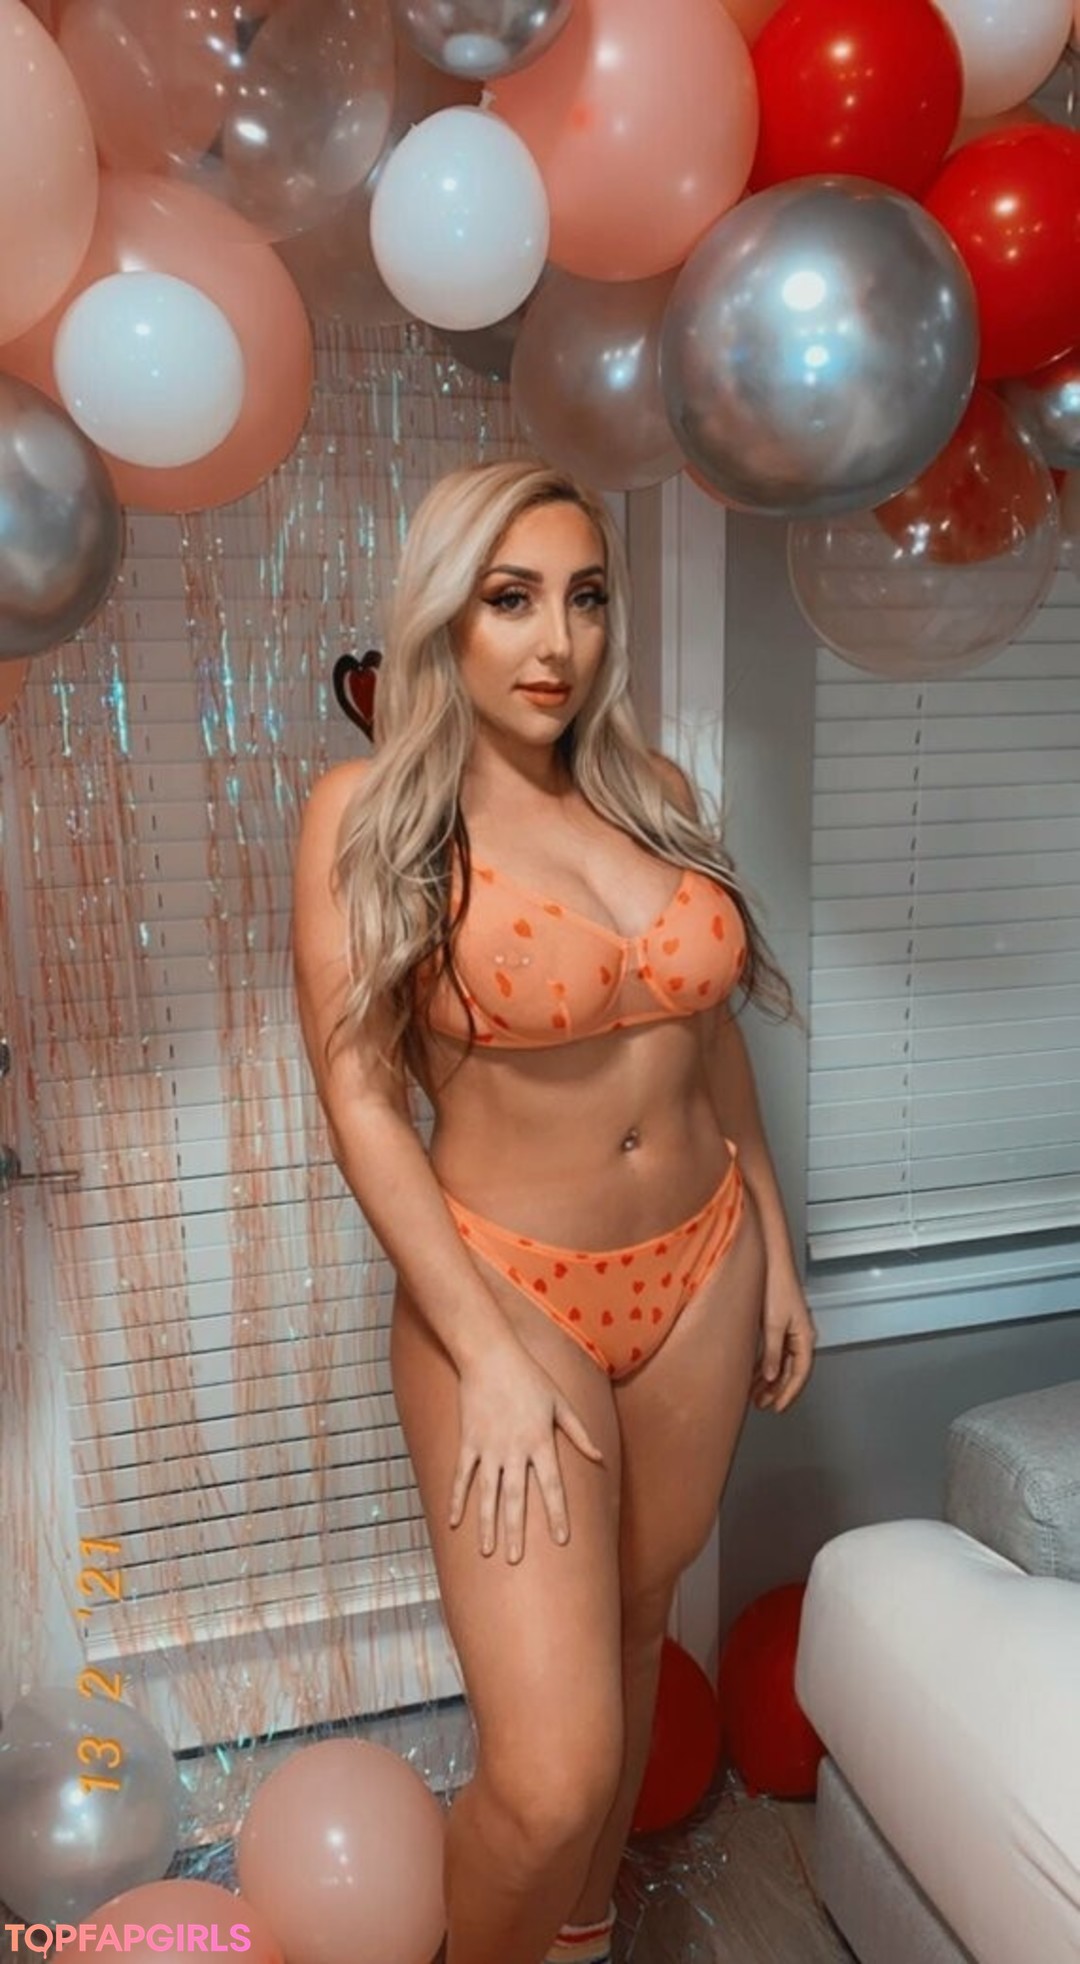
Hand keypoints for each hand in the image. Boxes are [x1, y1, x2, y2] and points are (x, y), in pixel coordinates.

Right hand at [448, 1336, 605, 1564]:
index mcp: (540, 1441)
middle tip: (516, 1562)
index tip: (562, 1541)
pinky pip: (462, 1477)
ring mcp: (488, 1448)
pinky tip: (455, 1523)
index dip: (558, 1514)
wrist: (490, 1355)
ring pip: (488, 1494)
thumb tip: (599, 1458)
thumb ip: (579, 1434)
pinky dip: (457, 1500)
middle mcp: (514, 1450)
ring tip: (488, 1552)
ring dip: (488, 1524)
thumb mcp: (561, 1403)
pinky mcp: (468, 1442)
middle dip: (517, 1532)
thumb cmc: (530, 1377)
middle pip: (517, 1499)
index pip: (552, 1486)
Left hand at [751, 1266, 816, 1413]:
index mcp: (805, 1337)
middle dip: (778, 1390)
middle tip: (763, 1405)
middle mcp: (801, 1336)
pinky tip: (755, 1374)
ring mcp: (791, 1331)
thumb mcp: (772, 1324)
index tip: (778, 1407)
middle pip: (792, 1371)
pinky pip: (776, 1353)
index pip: (800, 1374)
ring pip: (783, 1363)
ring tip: (756, 1395)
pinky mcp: (780, 1325)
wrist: (773, 1262)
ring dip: (770, 1380)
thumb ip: (772, 1352)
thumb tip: (772, 1377)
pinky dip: (767, 1365)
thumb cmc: (776, 1286)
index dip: (789, 1393)